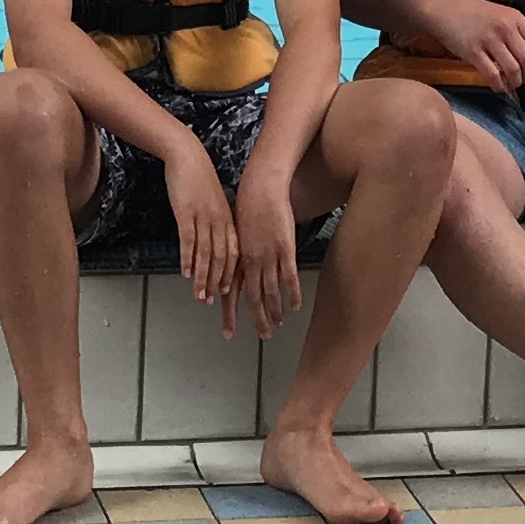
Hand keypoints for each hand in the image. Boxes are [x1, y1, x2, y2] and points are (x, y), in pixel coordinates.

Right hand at [162, 141, 238, 310]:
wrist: (188, 156)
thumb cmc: (199, 179)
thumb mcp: (214, 201)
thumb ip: (217, 221)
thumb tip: (214, 240)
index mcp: (228, 219)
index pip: (234, 254)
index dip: (231, 275)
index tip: (228, 294)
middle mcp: (220, 221)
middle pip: (222, 259)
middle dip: (218, 284)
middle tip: (213, 303)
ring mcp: (204, 217)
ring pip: (206, 254)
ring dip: (203, 278)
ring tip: (200, 296)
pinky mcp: (187, 213)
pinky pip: (189, 241)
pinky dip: (188, 259)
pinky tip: (186, 273)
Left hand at [233, 176, 305, 335]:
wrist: (260, 188)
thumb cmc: (247, 206)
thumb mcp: (236, 231)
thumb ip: (238, 252)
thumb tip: (237, 266)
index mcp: (236, 258)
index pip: (231, 292)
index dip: (230, 313)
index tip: (229, 331)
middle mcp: (250, 261)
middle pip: (252, 298)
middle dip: (257, 319)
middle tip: (263, 336)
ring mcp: (268, 256)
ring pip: (271, 292)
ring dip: (276, 311)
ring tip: (279, 325)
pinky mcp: (285, 249)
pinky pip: (289, 278)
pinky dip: (292, 294)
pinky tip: (295, 306)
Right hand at [426, 0, 524, 91]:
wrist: (442, 7)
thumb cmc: (470, 11)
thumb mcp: (500, 13)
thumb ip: (515, 29)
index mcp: (514, 17)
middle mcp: (504, 28)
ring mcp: (488, 40)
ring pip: (513, 69)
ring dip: (515, 82)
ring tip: (512, 85)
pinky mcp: (473, 52)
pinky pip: (492, 74)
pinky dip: (499, 85)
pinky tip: (498, 87)